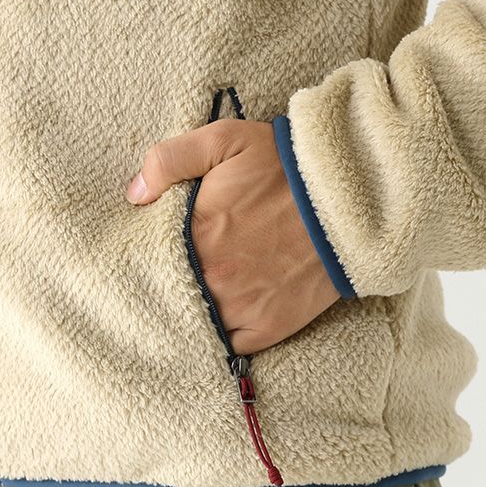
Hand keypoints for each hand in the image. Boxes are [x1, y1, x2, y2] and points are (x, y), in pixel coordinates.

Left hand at [126, 118, 340, 354]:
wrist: (351, 200)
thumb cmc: (286, 167)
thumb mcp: (225, 140)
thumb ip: (170, 159)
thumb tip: (134, 193)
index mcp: (196, 233)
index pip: (147, 257)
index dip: (143, 255)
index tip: (142, 252)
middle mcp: (213, 278)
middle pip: (166, 293)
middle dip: (161, 287)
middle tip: (161, 280)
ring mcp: (241, 308)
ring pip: (193, 324)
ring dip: (186, 315)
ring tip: (183, 304)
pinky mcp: (268, 328)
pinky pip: (227, 346)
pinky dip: (218, 337)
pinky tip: (213, 322)